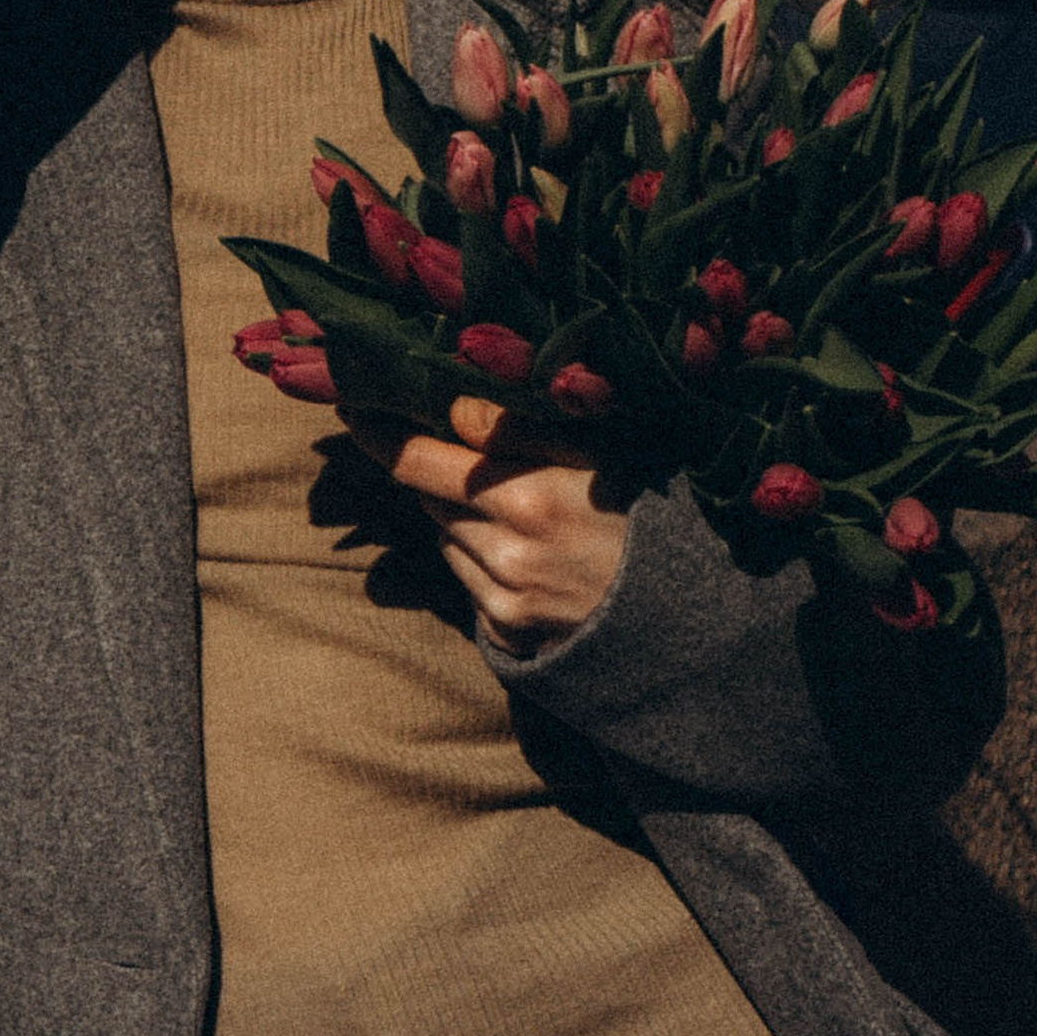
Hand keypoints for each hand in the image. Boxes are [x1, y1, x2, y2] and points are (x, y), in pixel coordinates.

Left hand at [353, 395, 636, 655]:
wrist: (684, 606)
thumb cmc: (639, 510)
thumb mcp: (592, 450)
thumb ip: (516, 428)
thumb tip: (449, 406)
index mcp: (525, 499)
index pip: (419, 462)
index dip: (378, 434)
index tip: (352, 409)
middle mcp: (506, 554)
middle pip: (427, 497)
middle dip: (439, 472)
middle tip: (479, 459)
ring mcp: (504, 598)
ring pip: (444, 538)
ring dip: (458, 516)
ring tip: (516, 508)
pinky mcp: (507, 629)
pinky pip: (464, 578)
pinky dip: (476, 557)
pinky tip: (524, 550)